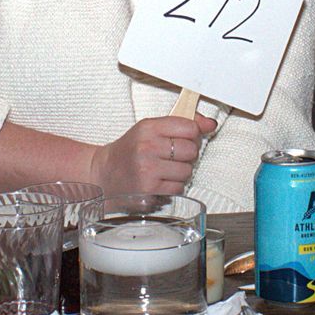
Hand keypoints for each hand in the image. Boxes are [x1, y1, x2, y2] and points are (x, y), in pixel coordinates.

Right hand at [88, 114, 217, 196]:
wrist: (103, 175)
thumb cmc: (129, 152)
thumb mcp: (151, 130)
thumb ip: (182, 124)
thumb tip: (211, 124)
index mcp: (148, 128)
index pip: (190, 127)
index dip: (192, 135)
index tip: (184, 139)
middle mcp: (147, 147)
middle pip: (192, 150)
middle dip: (187, 155)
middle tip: (173, 157)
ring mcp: (148, 170)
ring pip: (187, 171)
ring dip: (180, 173)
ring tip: (164, 170)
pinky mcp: (149, 190)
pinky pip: (179, 188)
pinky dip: (173, 187)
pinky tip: (160, 182)